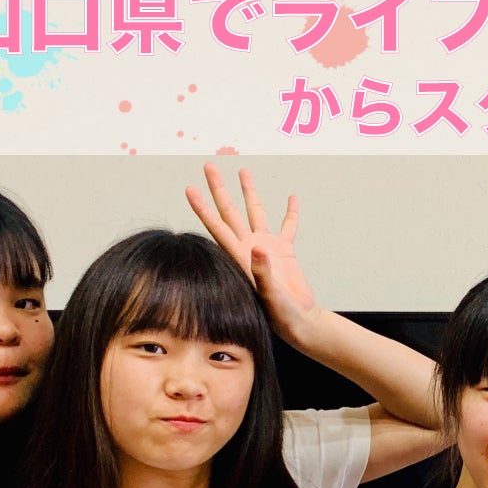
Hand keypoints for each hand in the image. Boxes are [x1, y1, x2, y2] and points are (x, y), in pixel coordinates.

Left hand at [185, 163, 320, 345]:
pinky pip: (287, 226)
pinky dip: (290, 213)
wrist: (297, 321)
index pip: (217, 226)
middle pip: (230, 211)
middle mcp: (249, 247)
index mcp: (240, 255)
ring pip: (255, 212)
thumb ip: (263, 271)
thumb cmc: (280, 313)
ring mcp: (266, 247)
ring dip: (249, 192)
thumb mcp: (270, 294)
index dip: (202, 208)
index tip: (190, 189)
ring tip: (243, 172)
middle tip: (208, 166)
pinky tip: (291, 198)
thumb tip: (259, 248)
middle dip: (218, 189)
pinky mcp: (283, 251)